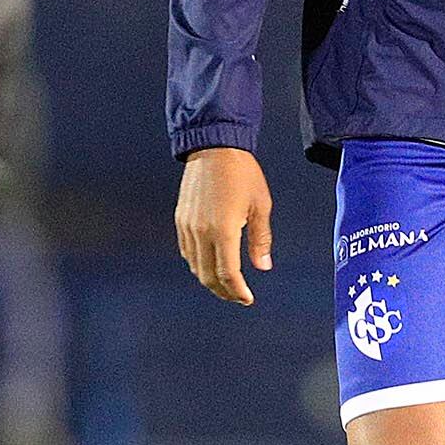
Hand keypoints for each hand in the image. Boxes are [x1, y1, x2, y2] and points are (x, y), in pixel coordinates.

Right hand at [175, 146, 273, 306]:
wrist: (214, 146)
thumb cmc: (242, 173)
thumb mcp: (260, 205)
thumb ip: (260, 239)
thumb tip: (263, 266)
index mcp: (223, 230)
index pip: (228, 274)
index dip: (238, 291)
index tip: (247, 298)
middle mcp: (201, 232)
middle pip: (208, 276)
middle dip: (223, 291)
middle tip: (238, 296)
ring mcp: (188, 226)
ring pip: (195, 266)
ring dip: (209, 280)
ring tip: (226, 284)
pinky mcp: (181, 219)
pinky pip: (187, 251)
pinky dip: (198, 264)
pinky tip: (210, 264)